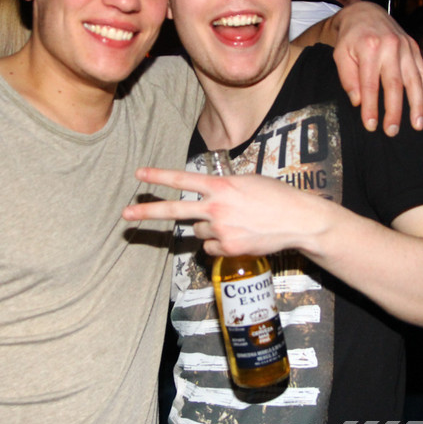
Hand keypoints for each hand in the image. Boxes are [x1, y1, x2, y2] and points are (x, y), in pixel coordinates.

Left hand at [122, 167, 335, 257]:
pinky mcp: (228, 249)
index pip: (183, 180)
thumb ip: (223, 188)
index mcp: (221, 186)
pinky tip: (240, 236)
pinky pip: (212, 247)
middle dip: (148, 212)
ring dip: (209, 228)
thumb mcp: (247, 182)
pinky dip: (220, 244)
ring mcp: (221, 230)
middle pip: (175, 210)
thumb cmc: (275, 196)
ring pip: (199, 231)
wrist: (297, 221)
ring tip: (236, 222)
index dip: (159, 176)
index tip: (138, 174)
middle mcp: (216, 208)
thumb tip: (208, 196)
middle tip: (125, 215)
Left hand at [328, 2, 422, 135]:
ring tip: (417, 125)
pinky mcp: (415, 49)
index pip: (370, 83)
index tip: (370, 126)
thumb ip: (347, 77)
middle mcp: (391, 46)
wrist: (365, 13)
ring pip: (414, 80)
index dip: (371, 106)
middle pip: (394, 84)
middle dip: (394, 110)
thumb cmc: (350, 38)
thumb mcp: (340, 54)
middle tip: (392, 131)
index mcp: (369, 47)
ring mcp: (406, 47)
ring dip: (417, 105)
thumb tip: (358, 101)